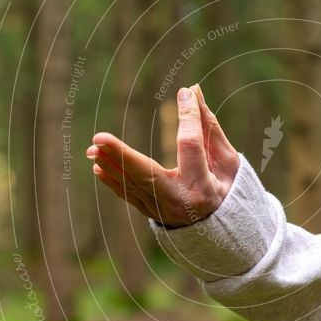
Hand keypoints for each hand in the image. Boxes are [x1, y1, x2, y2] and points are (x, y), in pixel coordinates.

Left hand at [87, 84, 239, 227]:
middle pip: (147, 174)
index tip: (184, 93)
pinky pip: (128, 195)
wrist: (220, 229)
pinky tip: (98, 166)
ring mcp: (162, 210)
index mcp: (204, 185)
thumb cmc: (224, 188)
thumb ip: (207, 126)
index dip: (188, 118)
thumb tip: (191, 91)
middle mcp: (180, 200)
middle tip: (99, 138)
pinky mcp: (150, 213)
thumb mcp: (226, 160)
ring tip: (94, 147)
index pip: (191, 146)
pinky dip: (113, 181)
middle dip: (122, 155)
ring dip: (111, 164)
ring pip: (132, 185)